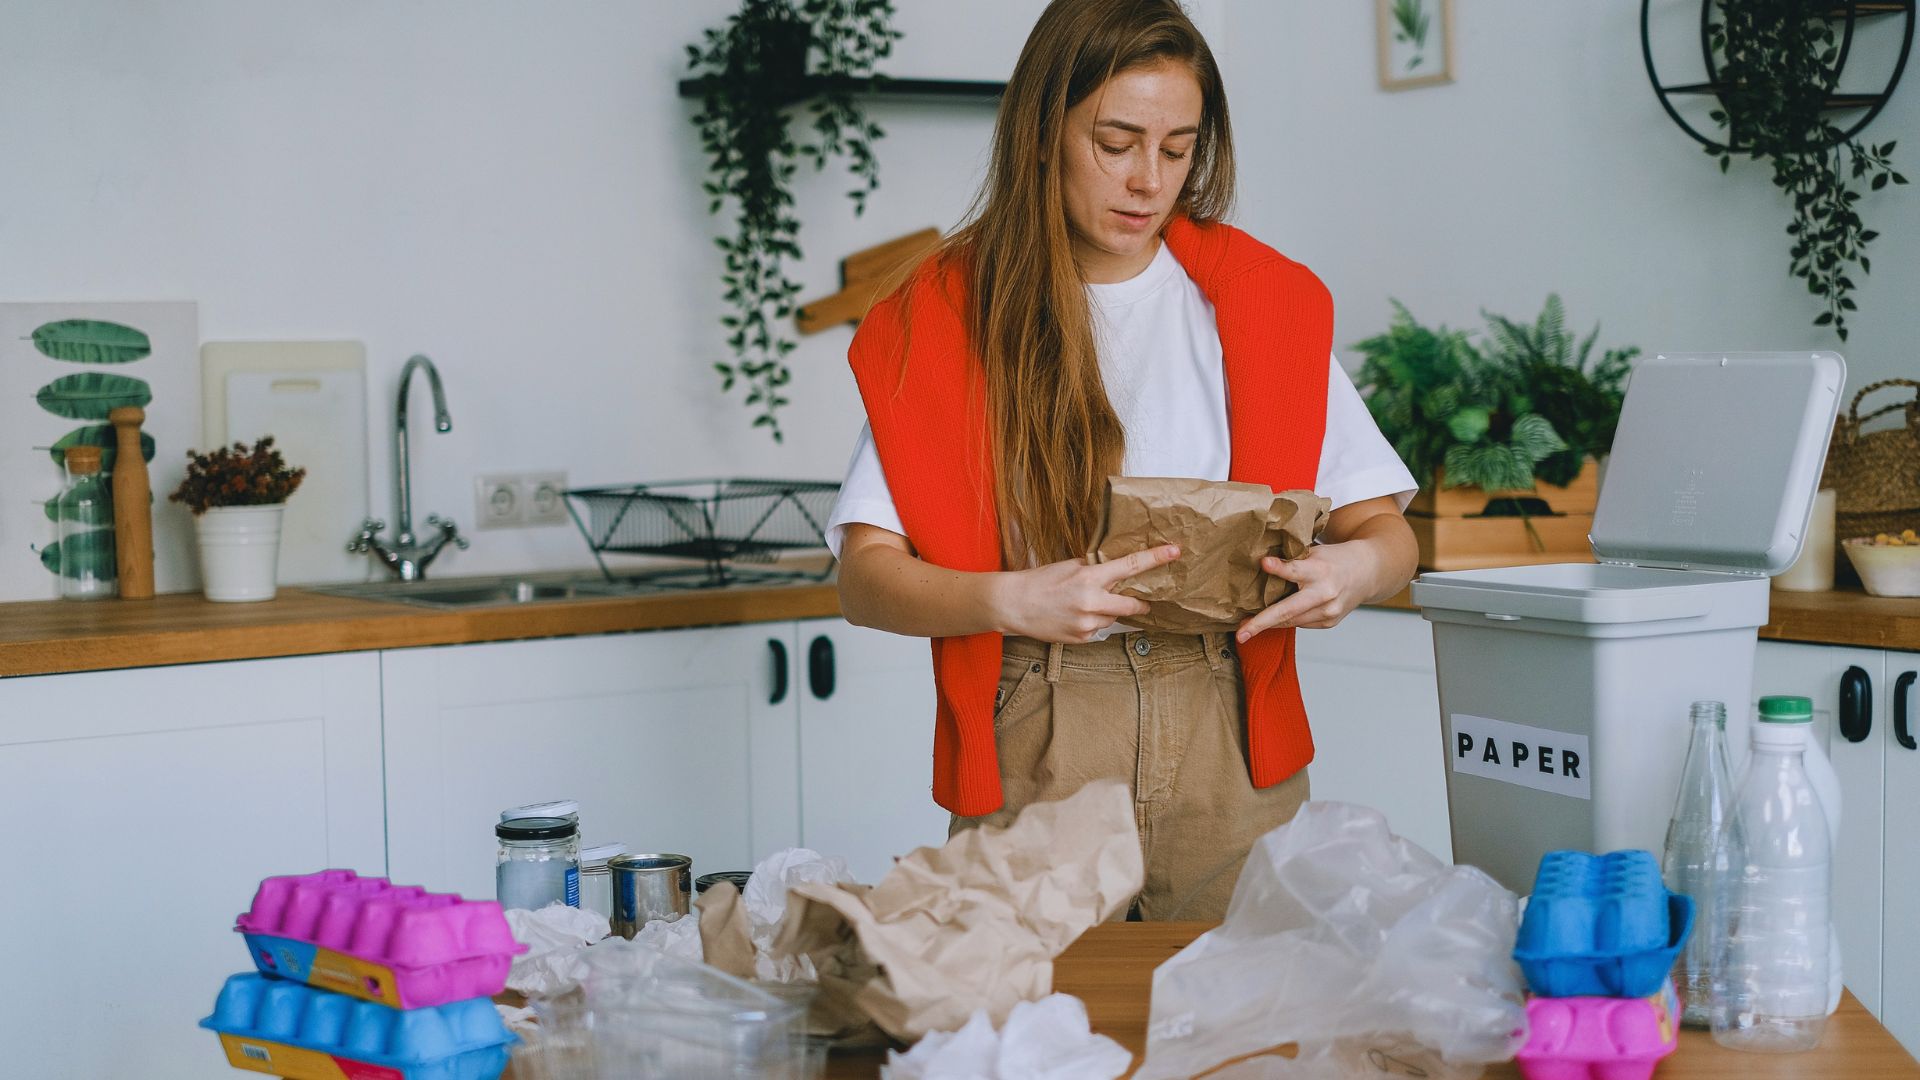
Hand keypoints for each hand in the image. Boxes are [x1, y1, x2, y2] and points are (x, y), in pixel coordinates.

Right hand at [992, 544, 1180, 643]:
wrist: (1013, 605)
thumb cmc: (1039, 581)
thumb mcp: (1069, 567)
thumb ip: (1095, 569)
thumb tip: (1119, 569)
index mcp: (1089, 578)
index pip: (1130, 566)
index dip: (1155, 559)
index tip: (1174, 552)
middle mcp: (1092, 602)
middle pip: (1133, 604)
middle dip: (1139, 602)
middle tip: (1141, 598)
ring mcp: (1088, 624)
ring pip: (1114, 617)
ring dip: (1108, 610)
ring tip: (1082, 604)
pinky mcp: (1083, 638)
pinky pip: (1099, 629)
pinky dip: (1093, 622)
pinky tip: (1074, 616)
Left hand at [1238, 541, 1380, 640]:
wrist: (1368, 572)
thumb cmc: (1335, 558)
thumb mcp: (1315, 552)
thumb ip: (1293, 560)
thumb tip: (1260, 565)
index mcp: (1321, 570)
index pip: (1297, 570)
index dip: (1279, 568)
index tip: (1263, 563)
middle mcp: (1325, 594)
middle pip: (1289, 610)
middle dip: (1262, 623)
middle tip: (1241, 633)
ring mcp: (1328, 612)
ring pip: (1291, 621)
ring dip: (1268, 624)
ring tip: (1246, 627)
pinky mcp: (1328, 622)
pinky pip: (1299, 624)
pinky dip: (1284, 621)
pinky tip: (1271, 620)